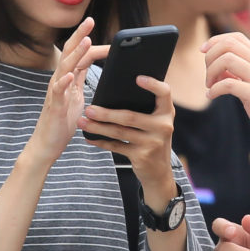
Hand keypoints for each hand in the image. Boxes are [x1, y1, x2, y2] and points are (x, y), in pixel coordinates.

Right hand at [24, 18, 103, 165]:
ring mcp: (56, 92)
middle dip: (80, 36)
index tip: (108, 38)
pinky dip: (64, 82)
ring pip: (65, 68)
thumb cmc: (62, 121)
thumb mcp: (76, 95)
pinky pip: (58, 92)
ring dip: (75, 53)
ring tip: (86, 41)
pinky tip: (71, 74)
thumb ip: (81, 78)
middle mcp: (59, 80)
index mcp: (66, 78)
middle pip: (69, 53)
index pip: (80, 55)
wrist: (47, 144)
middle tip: (90, 20)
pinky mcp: (55, 106)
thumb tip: (90, 61)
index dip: (92, 44)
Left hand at [82, 74, 176, 188]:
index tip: (138, 78)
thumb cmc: (152, 139)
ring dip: (98, 127)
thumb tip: (114, 89)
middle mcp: (163, 127)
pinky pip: (116, 146)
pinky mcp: (142, 156)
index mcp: (167, 112)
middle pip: (130, 116)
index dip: (153, 85)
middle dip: (105, 113)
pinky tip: (89, 137)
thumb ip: (146, 108)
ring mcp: (153, 143)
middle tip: (88, 109)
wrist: (159, 172)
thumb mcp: (156, 123)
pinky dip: (101, 142)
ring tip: (82, 122)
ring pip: (119, 132)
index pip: (164, 93)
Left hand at [202, 33, 249, 169]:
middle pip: (229, 45)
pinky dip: (214, 89)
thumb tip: (218, 67)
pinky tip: (212, 96)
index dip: (216, 41)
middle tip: (207, 76)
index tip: (203, 51)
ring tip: (210, 87)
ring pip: (227, 59)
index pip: (237, 38)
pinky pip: (229, 84)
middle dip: (210, 57)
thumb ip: (240, 75)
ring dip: (211, 72)